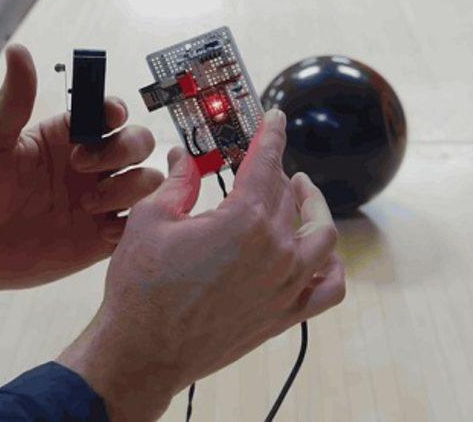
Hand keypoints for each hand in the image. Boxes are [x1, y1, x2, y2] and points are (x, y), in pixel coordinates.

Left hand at [0, 44, 162, 298]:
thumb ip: (13, 101)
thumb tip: (18, 50)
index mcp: (67, 136)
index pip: (110, 113)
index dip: (116, 113)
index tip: (105, 121)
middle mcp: (90, 166)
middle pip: (138, 143)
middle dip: (124, 150)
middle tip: (82, 168)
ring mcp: (99, 201)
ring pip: (146, 182)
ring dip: (128, 189)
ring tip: (87, 206)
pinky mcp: (100, 238)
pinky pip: (136, 226)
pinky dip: (132, 225)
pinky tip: (100, 231)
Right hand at [57, 109, 345, 420]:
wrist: (143, 352)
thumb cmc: (142, 289)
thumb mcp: (151, 219)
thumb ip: (177, 182)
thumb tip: (185, 157)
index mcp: (244, 219)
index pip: (266, 162)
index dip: (271, 135)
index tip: (274, 119)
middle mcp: (275, 250)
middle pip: (288, 195)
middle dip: (277, 171)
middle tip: (264, 163)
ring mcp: (286, 285)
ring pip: (322, 235)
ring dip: (313, 208)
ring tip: (299, 194)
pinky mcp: (285, 314)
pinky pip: (329, 287)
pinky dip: (330, 266)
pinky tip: (319, 254)